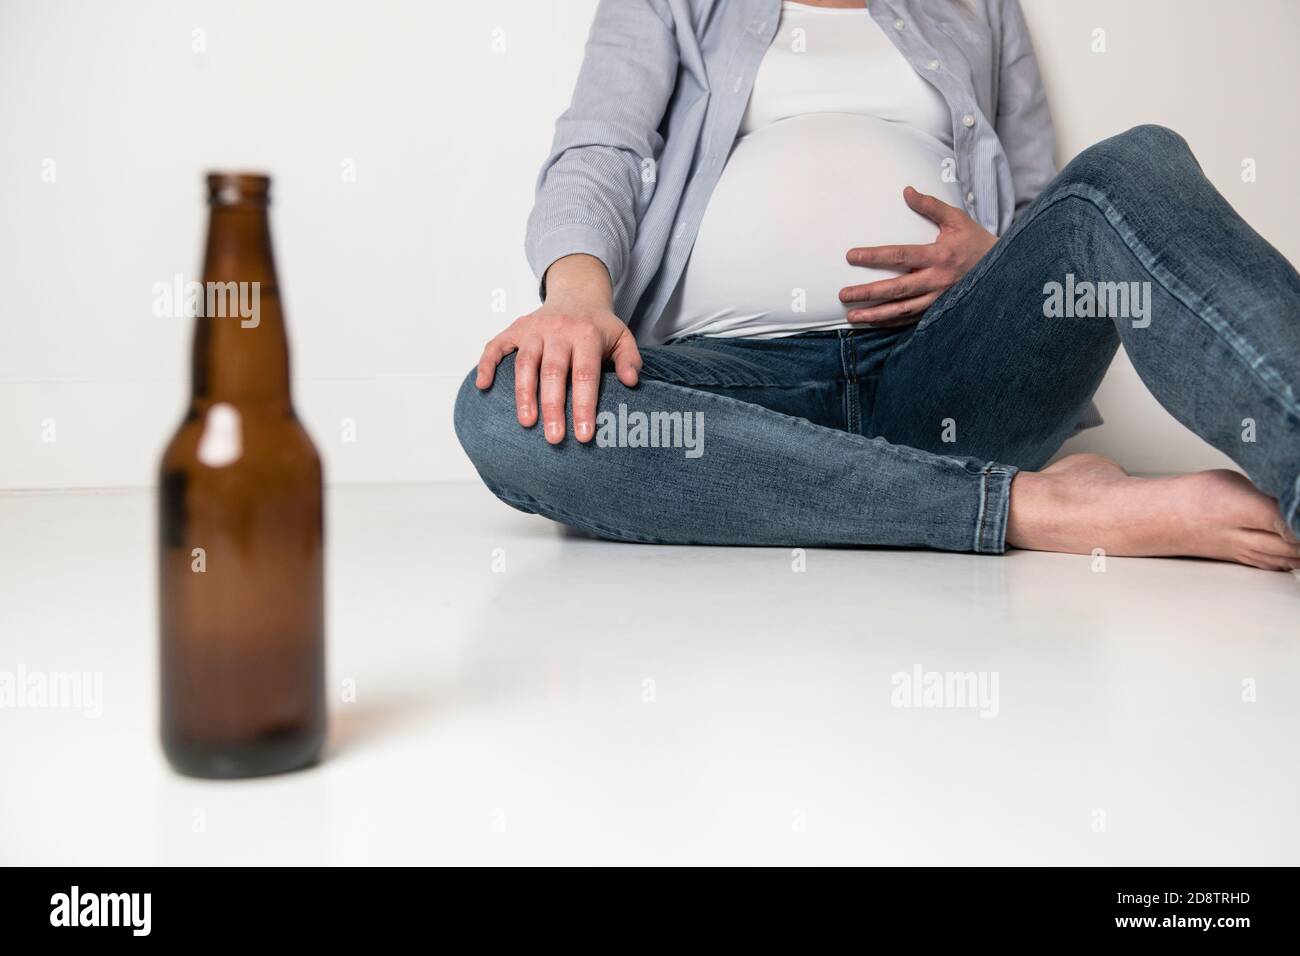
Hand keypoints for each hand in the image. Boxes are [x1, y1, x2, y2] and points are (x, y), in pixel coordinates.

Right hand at [476, 254, 641, 443]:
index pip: (585, 374)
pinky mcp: (515, 329)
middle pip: (552, 372)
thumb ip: (630, 359)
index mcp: (586, 334)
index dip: (583, 406)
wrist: (577, 293)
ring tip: (526, 423)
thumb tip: (630, 382)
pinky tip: (483, 387)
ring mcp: (533, 329)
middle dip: (553, 407)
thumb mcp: (623, 337)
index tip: (583, 435)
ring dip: (523, 394)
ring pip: (524, 363)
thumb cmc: (599, 326)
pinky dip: (486, 365)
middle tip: (553, 438)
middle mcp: (557, 330)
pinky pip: (495, 346)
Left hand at [839, 186, 997, 326]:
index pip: (900, 255)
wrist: (1003, 271)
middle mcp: (937, 280)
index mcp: (939, 255)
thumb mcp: (957, 219)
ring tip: (852, 316)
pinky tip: (873, 322)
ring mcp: (938, 299)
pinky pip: (911, 320)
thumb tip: (907, 192)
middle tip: (843, 295)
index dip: (874, 256)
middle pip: (896, 289)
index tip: (851, 256)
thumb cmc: (975, 242)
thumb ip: (931, 206)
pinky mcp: (939, 310)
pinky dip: (891, 323)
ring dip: (876, 315)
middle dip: (868, 293)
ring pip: (902, 310)